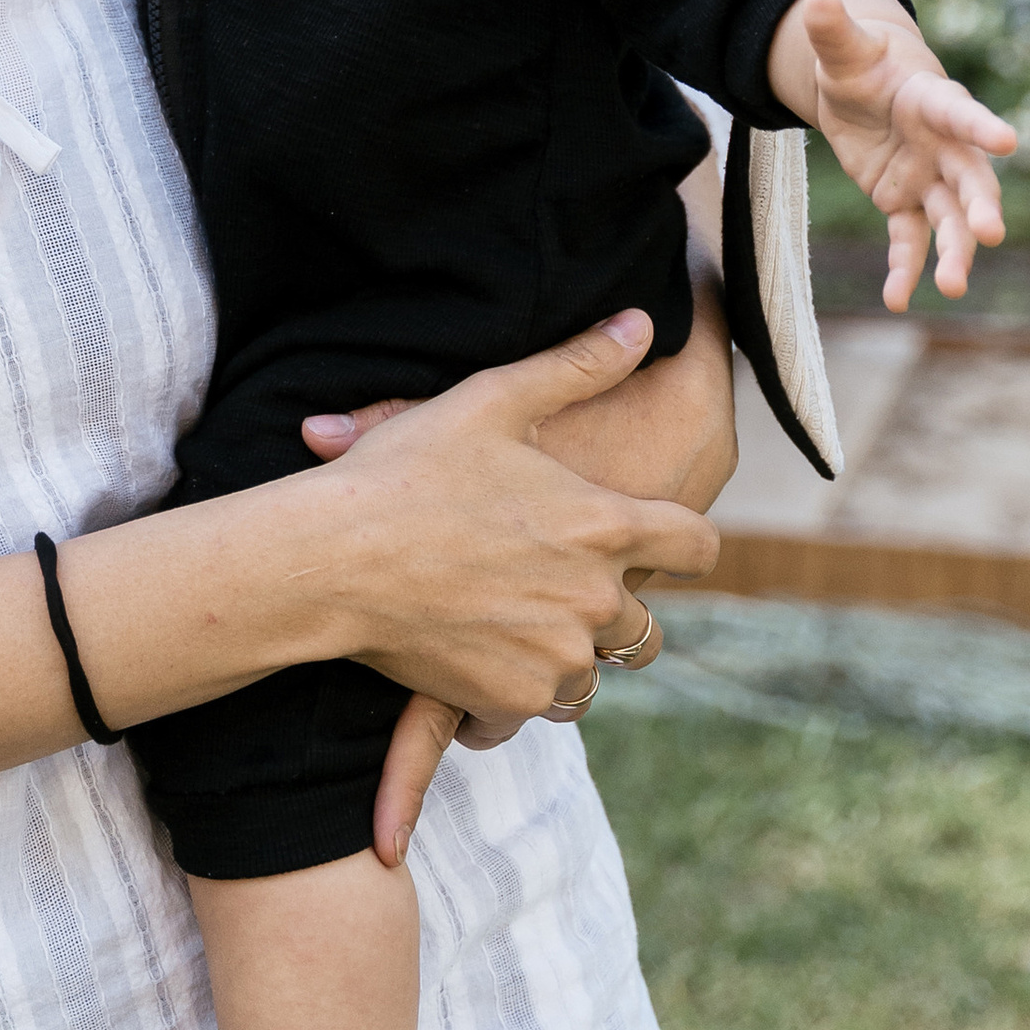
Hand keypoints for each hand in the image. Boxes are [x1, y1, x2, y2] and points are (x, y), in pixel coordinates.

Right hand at [299, 314, 719, 863]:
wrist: (332, 560)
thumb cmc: (406, 472)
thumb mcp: (492, 401)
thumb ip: (578, 365)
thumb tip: (642, 321)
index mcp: (605, 526)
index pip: (698, 547)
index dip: (684, 544)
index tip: (660, 545)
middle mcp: (596, 601)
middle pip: (643, 625)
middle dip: (605, 608)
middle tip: (548, 585)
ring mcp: (557, 658)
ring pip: (591, 671)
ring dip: (563, 654)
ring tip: (510, 623)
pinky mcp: (513, 701)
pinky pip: (538, 707)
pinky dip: (513, 690)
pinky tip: (474, 656)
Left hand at [777, 0, 1015, 309]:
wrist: (863, 90)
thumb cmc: (861, 64)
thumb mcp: (842, 50)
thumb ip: (832, 30)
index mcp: (933, 101)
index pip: (961, 113)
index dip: (981, 126)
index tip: (1008, 141)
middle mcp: (942, 145)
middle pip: (969, 178)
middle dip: (980, 205)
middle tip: (991, 233)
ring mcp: (927, 177)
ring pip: (948, 219)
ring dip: (954, 252)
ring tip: (951, 288)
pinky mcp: (904, 202)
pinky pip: (909, 239)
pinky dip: (904, 268)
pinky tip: (896, 299)